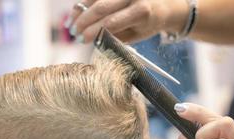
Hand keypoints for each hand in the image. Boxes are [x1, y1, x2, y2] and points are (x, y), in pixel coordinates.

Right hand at [65, 0, 188, 42]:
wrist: (163, 3)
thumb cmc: (150, 22)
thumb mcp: (138, 35)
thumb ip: (118, 37)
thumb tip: (95, 40)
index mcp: (141, 12)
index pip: (111, 23)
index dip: (93, 32)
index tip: (82, 40)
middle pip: (101, 8)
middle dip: (83, 21)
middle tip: (74, 33)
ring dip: (80, 10)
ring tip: (70, 23)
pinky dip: (84, 2)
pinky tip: (76, 11)